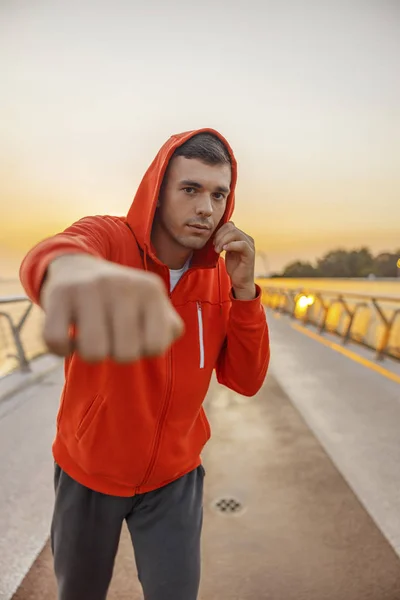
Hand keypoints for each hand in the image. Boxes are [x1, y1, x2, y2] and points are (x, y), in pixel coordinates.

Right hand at [40, 254, 183, 362]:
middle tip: (111, 335)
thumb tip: (161, 340)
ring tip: (93, 336)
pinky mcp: (60, 294)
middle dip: (117, 354)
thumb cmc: (121, 299)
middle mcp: (122, 285)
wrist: (76, 267)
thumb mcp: (152, 305)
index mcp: (151, 289)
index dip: (144, 350)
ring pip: (93, 353)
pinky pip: (58, 342)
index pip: (155, 347)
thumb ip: (170, 327)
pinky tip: (69, 336)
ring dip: (91, 354)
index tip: (136, 335)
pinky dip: (62, 349)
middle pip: (125, 355)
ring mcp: (89, 287)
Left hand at [213, 222, 255, 299]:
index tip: (213, 242)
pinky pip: (242, 244)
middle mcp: (247, 238)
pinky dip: (231, 245)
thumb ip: (224, 241)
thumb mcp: (227, 251)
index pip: (229, 225)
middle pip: (231, 228)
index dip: (219, 231)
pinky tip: (224, 250)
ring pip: (235, 234)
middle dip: (219, 236)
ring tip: (218, 250)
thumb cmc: (234, 267)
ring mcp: (250, 245)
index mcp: (241, 236)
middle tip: (215, 247)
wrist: (241, 281)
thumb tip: (215, 232)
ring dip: (223, 241)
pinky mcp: (250, 253)